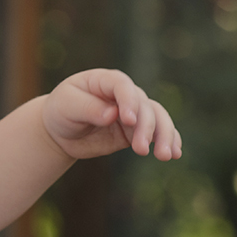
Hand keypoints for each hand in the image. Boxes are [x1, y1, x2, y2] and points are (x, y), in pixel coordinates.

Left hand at [41, 69, 181, 161]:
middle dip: (146, 127)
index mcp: (105, 80)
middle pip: (144, 105)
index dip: (129, 101)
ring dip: (164, 135)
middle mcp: (123, 93)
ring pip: (157, 117)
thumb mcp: (67, 106)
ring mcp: (133, 111)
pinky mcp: (137, 130)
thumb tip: (112, 114)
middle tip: (141, 150)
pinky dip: (170, 139)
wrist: (61, 129)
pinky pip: (159, 131)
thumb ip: (88, 108)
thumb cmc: (61, 111)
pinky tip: (175, 153)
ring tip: (165, 156)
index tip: (129, 120)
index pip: (122, 85)